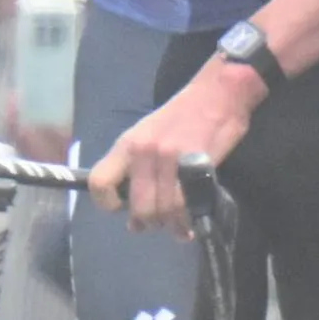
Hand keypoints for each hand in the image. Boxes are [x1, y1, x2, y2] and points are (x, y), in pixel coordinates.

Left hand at [87, 60, 262, 233]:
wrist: (219, 92)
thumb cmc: (183, 114)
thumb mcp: (148, 134)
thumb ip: (137, 171)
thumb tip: (133, 216)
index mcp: (127, 144)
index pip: (100, 183)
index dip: (108, 204)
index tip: (123, 210)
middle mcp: (143, 152)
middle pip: (138, 207)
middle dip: (148, 223)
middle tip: (158, 223)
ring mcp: (169, 158)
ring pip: (163, 210)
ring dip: (171, 225)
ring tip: (178, 227)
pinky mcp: (196, 163)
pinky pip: (186, 204)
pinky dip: (187, 221)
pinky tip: (190, 223)